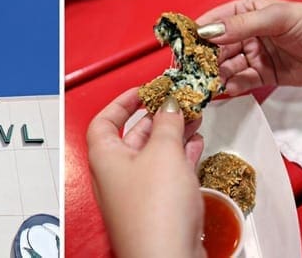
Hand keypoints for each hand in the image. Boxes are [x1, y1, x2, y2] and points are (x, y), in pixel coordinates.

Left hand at [87, 87, 205, 257]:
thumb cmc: (154, 211)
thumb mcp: (163, 152)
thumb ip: (168, 123)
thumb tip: (169, 105)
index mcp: (105, 156)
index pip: (105, 120)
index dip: (122, 102)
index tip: (142, 90)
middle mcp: (115, 174)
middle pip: (133, 136)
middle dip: (156, 117)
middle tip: (176, 102)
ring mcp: (136, 194)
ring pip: (153, 154)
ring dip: (173, 135)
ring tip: (193, 118)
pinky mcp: (156, 209)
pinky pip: (166, 174)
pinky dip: (181, 157)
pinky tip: (196, 145)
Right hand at [197, 0, 301, 93]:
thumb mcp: (277, 19)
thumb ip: (241, 26)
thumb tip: (208, 32)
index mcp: (246, 11)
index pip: (213, 21)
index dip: (195, 33)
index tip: (180, 45)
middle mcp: (245, 33)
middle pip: (215, 47)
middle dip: (203, 58)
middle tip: (190, 71)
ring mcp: (253, 54)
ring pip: (225, 66)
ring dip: (215, 74)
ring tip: (206, 83)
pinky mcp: (262, 75)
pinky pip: (240, 81)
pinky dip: (230, 86)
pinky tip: (223, 90)